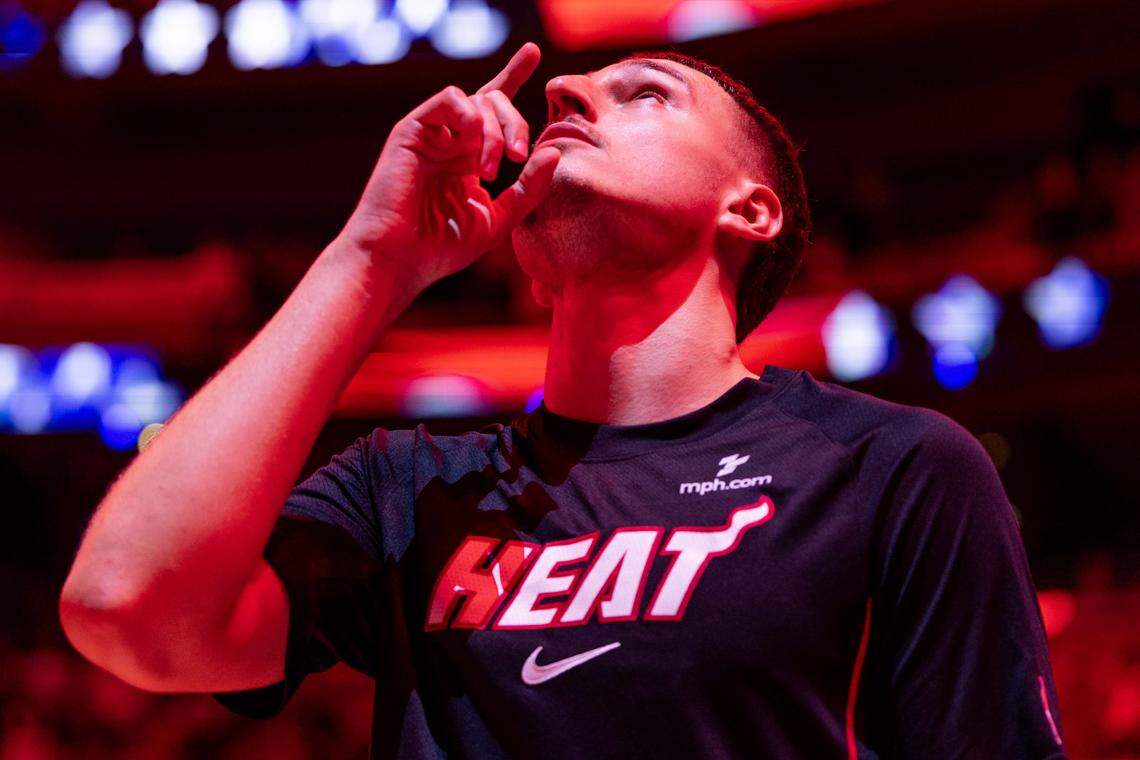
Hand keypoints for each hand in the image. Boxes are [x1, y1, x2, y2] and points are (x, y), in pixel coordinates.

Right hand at [338, 42, 559, 294]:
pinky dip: (470, 117)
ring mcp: (431, 134)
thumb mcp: (496, 220)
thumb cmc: (441, 247)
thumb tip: (554, 151)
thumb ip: (527, 189)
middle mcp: (451, 141)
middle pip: (495, 102)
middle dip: (516, 122)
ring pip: (477, 99)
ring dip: (495, 130)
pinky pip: (450, 100)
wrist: (398, 259)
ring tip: (490, 169)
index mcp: (468, 159)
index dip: (513, 76)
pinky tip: (473, 147)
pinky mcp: (412, 129)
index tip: (533, 52)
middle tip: (518, 156)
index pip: (494, 109)